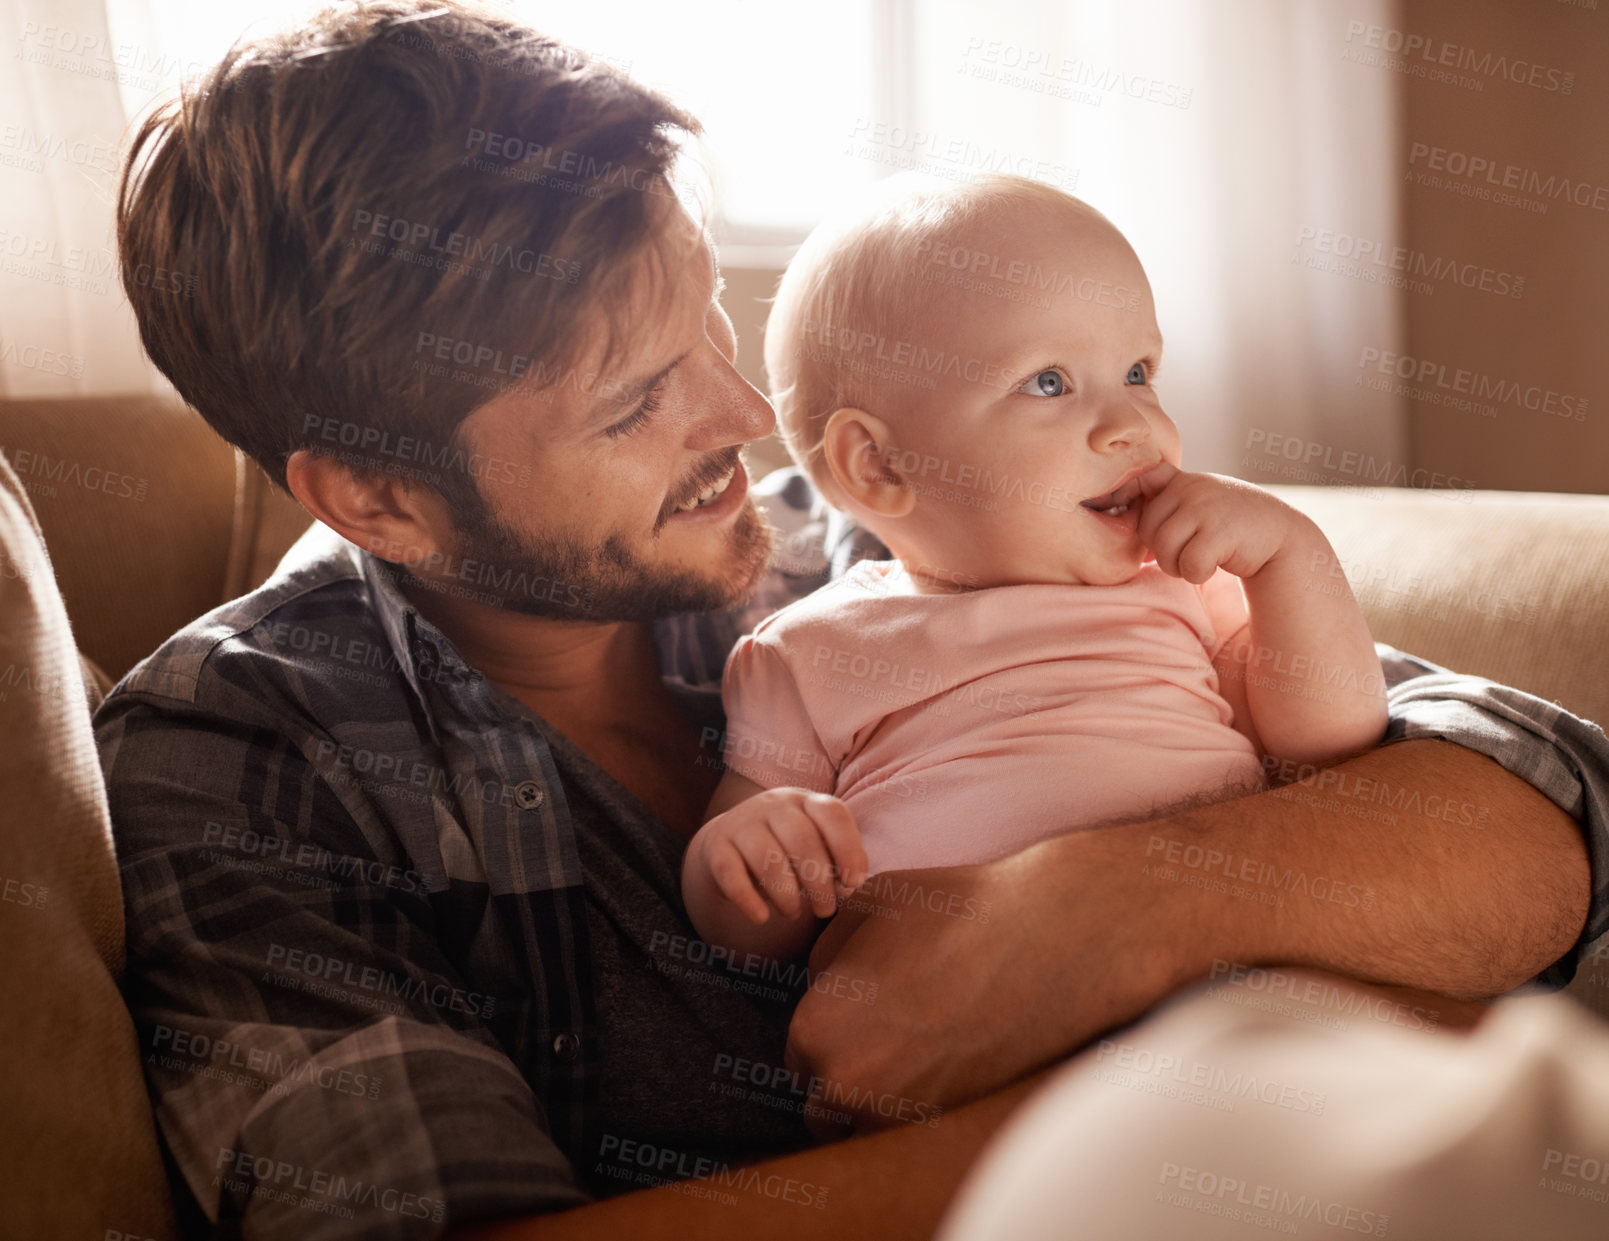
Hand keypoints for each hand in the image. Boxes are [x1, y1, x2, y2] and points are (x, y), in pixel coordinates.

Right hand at [694, 788, 866, 924]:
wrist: (726, 843)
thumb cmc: (784, 850)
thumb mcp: (814, 845)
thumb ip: (837, 860)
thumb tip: (849, 885)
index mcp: (805, 801)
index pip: (832, 813)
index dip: (848, 849)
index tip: (853, 882)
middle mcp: (773, 805)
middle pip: (802, 841)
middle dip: (820, 884)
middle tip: (825, 911)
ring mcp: (742, 823)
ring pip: (769, 860)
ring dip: (787, 896)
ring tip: (794, 914)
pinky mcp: (716, 847)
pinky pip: (732, 875)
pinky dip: (749, 901)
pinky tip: (761, 918)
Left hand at [785, 833, 1187, 1137]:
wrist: (1047, 942)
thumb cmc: (955, 912)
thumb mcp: (866, 904)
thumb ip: (824, 951)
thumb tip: (820, 987)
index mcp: (816, 1030)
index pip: (798, 1055)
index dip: (831, 1032)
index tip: (866, 1015)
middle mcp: (845, 1086)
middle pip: (824, 1102)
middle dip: (848, 1073)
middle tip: (894, 1035)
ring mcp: (896, 1116)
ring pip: (864, 1127)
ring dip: (880, 1102)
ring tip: (920, 1052)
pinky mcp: (945, 1128)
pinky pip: (911, 1133)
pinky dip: (922, 1108)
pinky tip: (949, 1062)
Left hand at [1135, 463, 1311, 581]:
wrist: (1281, 537)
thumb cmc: (1230, 526)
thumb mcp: (1198, 504)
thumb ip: (1167, 505)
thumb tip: (1115, 513)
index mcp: (1181, 481)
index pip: (1139, 482)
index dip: (1123, 497)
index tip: (1122, 514)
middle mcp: (1192, 488)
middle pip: (1146, 528)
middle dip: (1160, 551)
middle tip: (1186, 554)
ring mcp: (1206, 507)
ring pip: (1163, 548)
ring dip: (1177, 565)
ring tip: (1199, 559)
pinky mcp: (1220, 530)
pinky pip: (1188, 564)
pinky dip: (1198, 573)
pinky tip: (1215, 564)